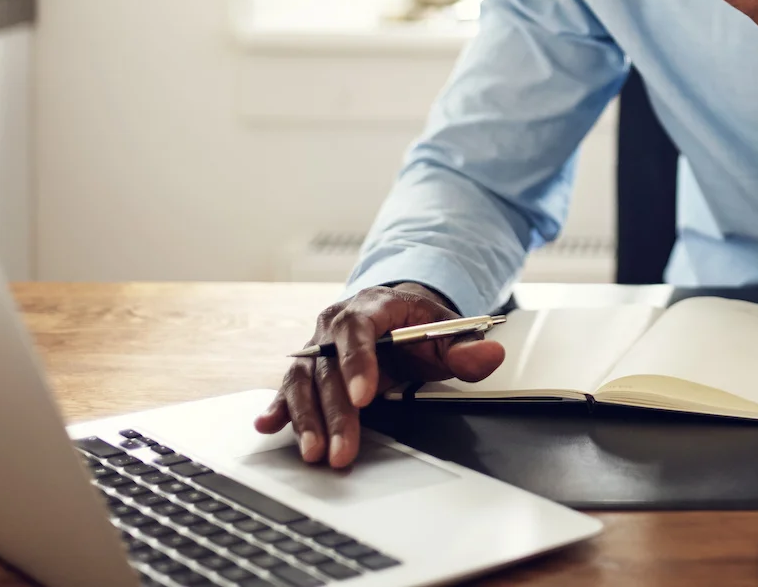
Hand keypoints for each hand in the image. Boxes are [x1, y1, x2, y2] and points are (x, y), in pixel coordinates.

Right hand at [253, 282, 504, 467]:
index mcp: (371, 306)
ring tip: (313, 451)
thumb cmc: (418, 322)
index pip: (358, 330)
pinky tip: (267, 426)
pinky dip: (277, 408)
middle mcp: (334, 325)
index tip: (364, 396)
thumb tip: (490, 355)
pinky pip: (288, 388)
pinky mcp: (306, 369)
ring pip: (303, 381)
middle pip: (328, 367)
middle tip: (342, 449)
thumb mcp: (447, 329)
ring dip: (305, 418)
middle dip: (335, 412)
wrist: (394, 311)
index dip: (358, 362)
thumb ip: (467, 346)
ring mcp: (316, 347)